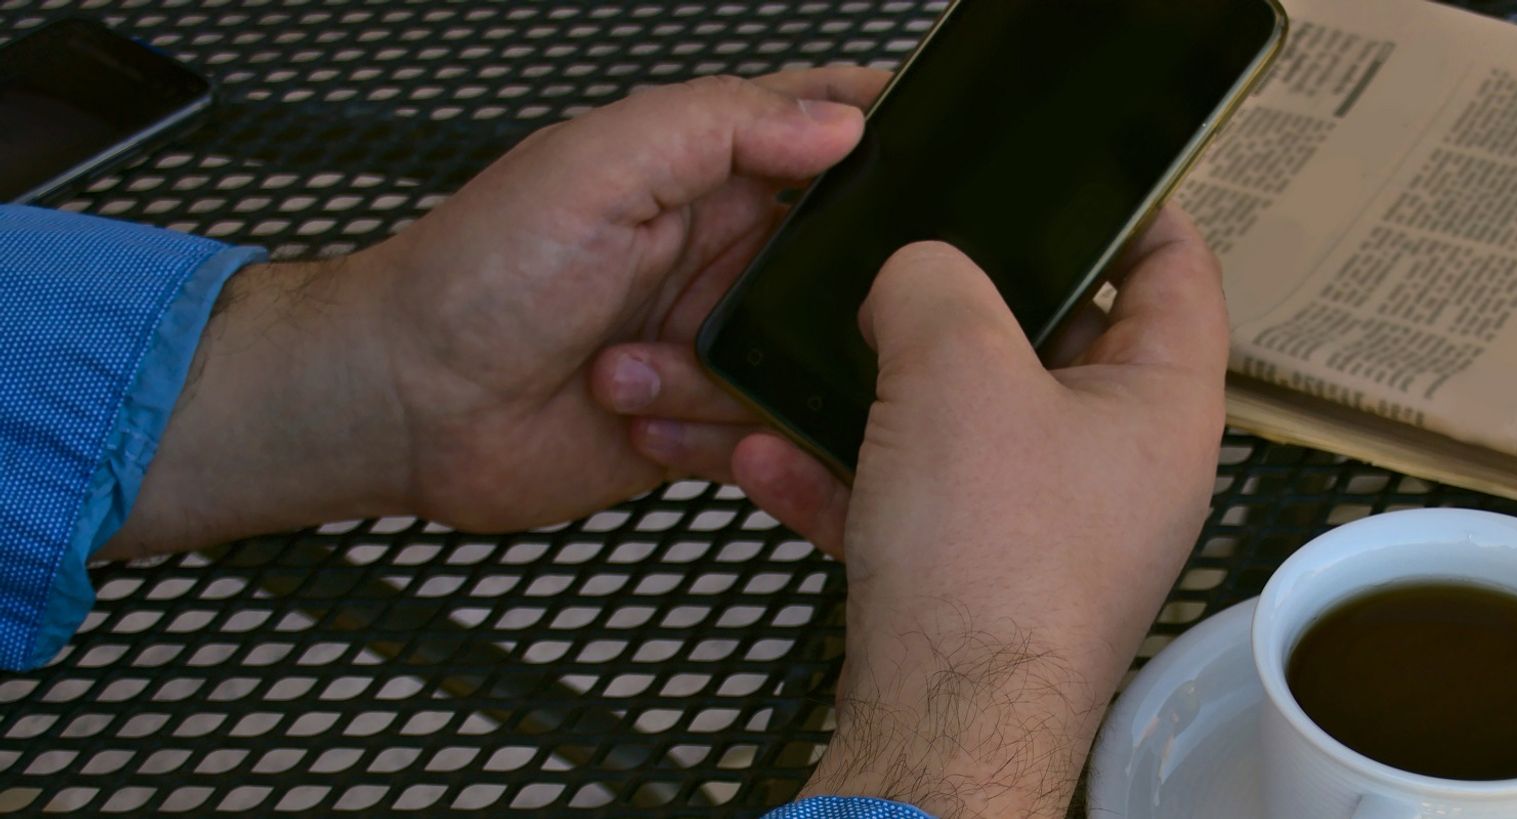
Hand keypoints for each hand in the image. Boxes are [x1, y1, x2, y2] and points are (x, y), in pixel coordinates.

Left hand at [104, 67, 888, 557]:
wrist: (408, 406)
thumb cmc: (474, 275)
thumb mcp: (598, 168)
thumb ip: (721, 125)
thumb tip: (841, 119)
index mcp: (703, 172)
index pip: (821, 127)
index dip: (877, 129)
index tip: (927, 151)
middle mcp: (722, 253)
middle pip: (843, 259)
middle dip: (826, 291)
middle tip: (752, 305)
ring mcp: (718, 337)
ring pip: (810, 358)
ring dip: (728, 375)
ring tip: (635, 368)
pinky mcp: (709, 420)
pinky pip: (770, 434)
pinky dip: (713, 433)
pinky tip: (637, 417)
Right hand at [760, 211, 1229, 816]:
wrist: (940, 730)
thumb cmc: (993, 567)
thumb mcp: (957, 369)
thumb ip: (934, 284)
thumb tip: (913, 278)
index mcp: (1162, 403)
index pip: (1177, 271)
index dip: (1131, 208)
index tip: (1077, 176)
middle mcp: (1119, 466)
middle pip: (1052, 342)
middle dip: (960, 305)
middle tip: (907, 263)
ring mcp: (1050, 527)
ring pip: (963, 425)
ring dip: (877, 396)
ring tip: (811, 364)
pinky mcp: (979, 578)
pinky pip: (912, 499)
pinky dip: (847, 478)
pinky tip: (769, 460)